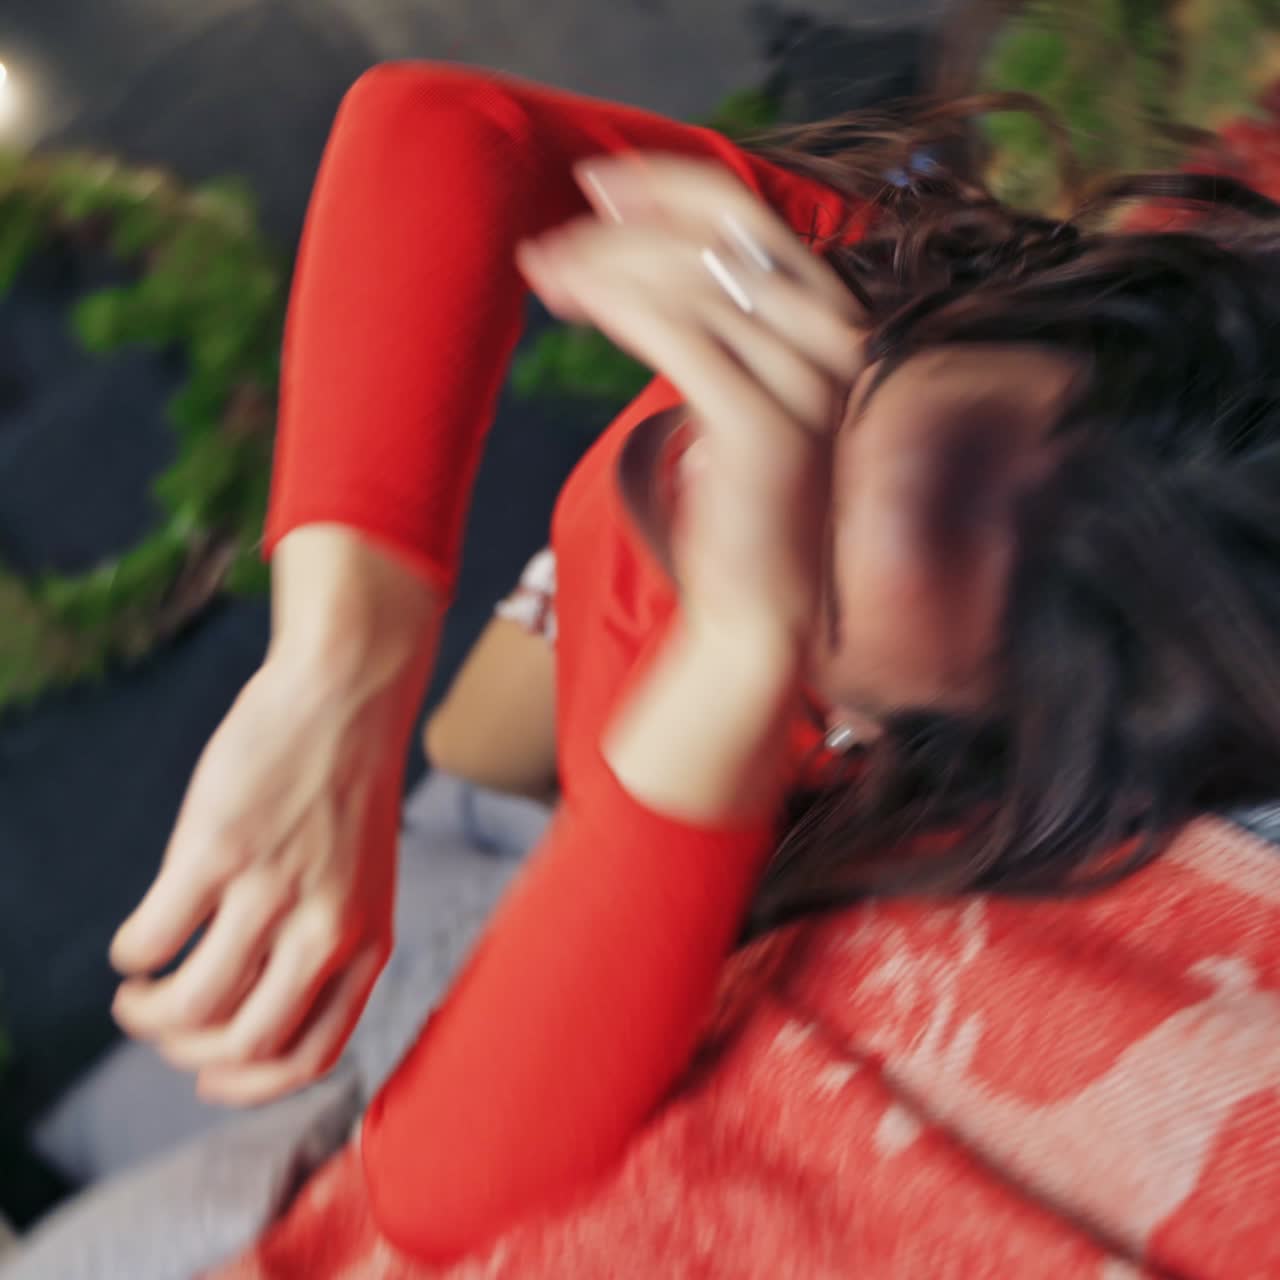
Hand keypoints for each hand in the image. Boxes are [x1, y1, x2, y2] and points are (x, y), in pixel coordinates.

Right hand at [110, 527, 437, 1104]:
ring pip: (189, 1008)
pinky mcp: (219, 850)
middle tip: (160, 1022)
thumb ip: (325, 944)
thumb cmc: (347, 788)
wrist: (349, 694)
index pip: (309, 1059)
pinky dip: (130, 956)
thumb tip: (247, 1008)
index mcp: (368, 943)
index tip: (207, 1079)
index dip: (248, 1087)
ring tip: (137, 989)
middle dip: (184, 1056)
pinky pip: (150, 941)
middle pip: (242, 1048)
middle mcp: (327, 929)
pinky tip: (138, 941)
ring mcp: (273, 891)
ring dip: (144, 1014)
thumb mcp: (364, 880)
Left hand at [517, 155, 864, 646]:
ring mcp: (806, 383)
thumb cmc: (737, 505)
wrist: (760, 604)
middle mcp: (835, 342)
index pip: (750, 220)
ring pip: (689, 281)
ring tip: (546, 278)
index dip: (669, 189)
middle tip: (550, 240)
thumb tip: (642, 250)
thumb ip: (715, 322)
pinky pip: (676, 334)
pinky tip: (575, 304)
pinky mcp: (763, 426)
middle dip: (623, 226)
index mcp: (833, 323)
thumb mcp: (734, 391)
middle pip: (717, 238)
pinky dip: (616, 305)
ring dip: (602, 267)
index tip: (599, 185)